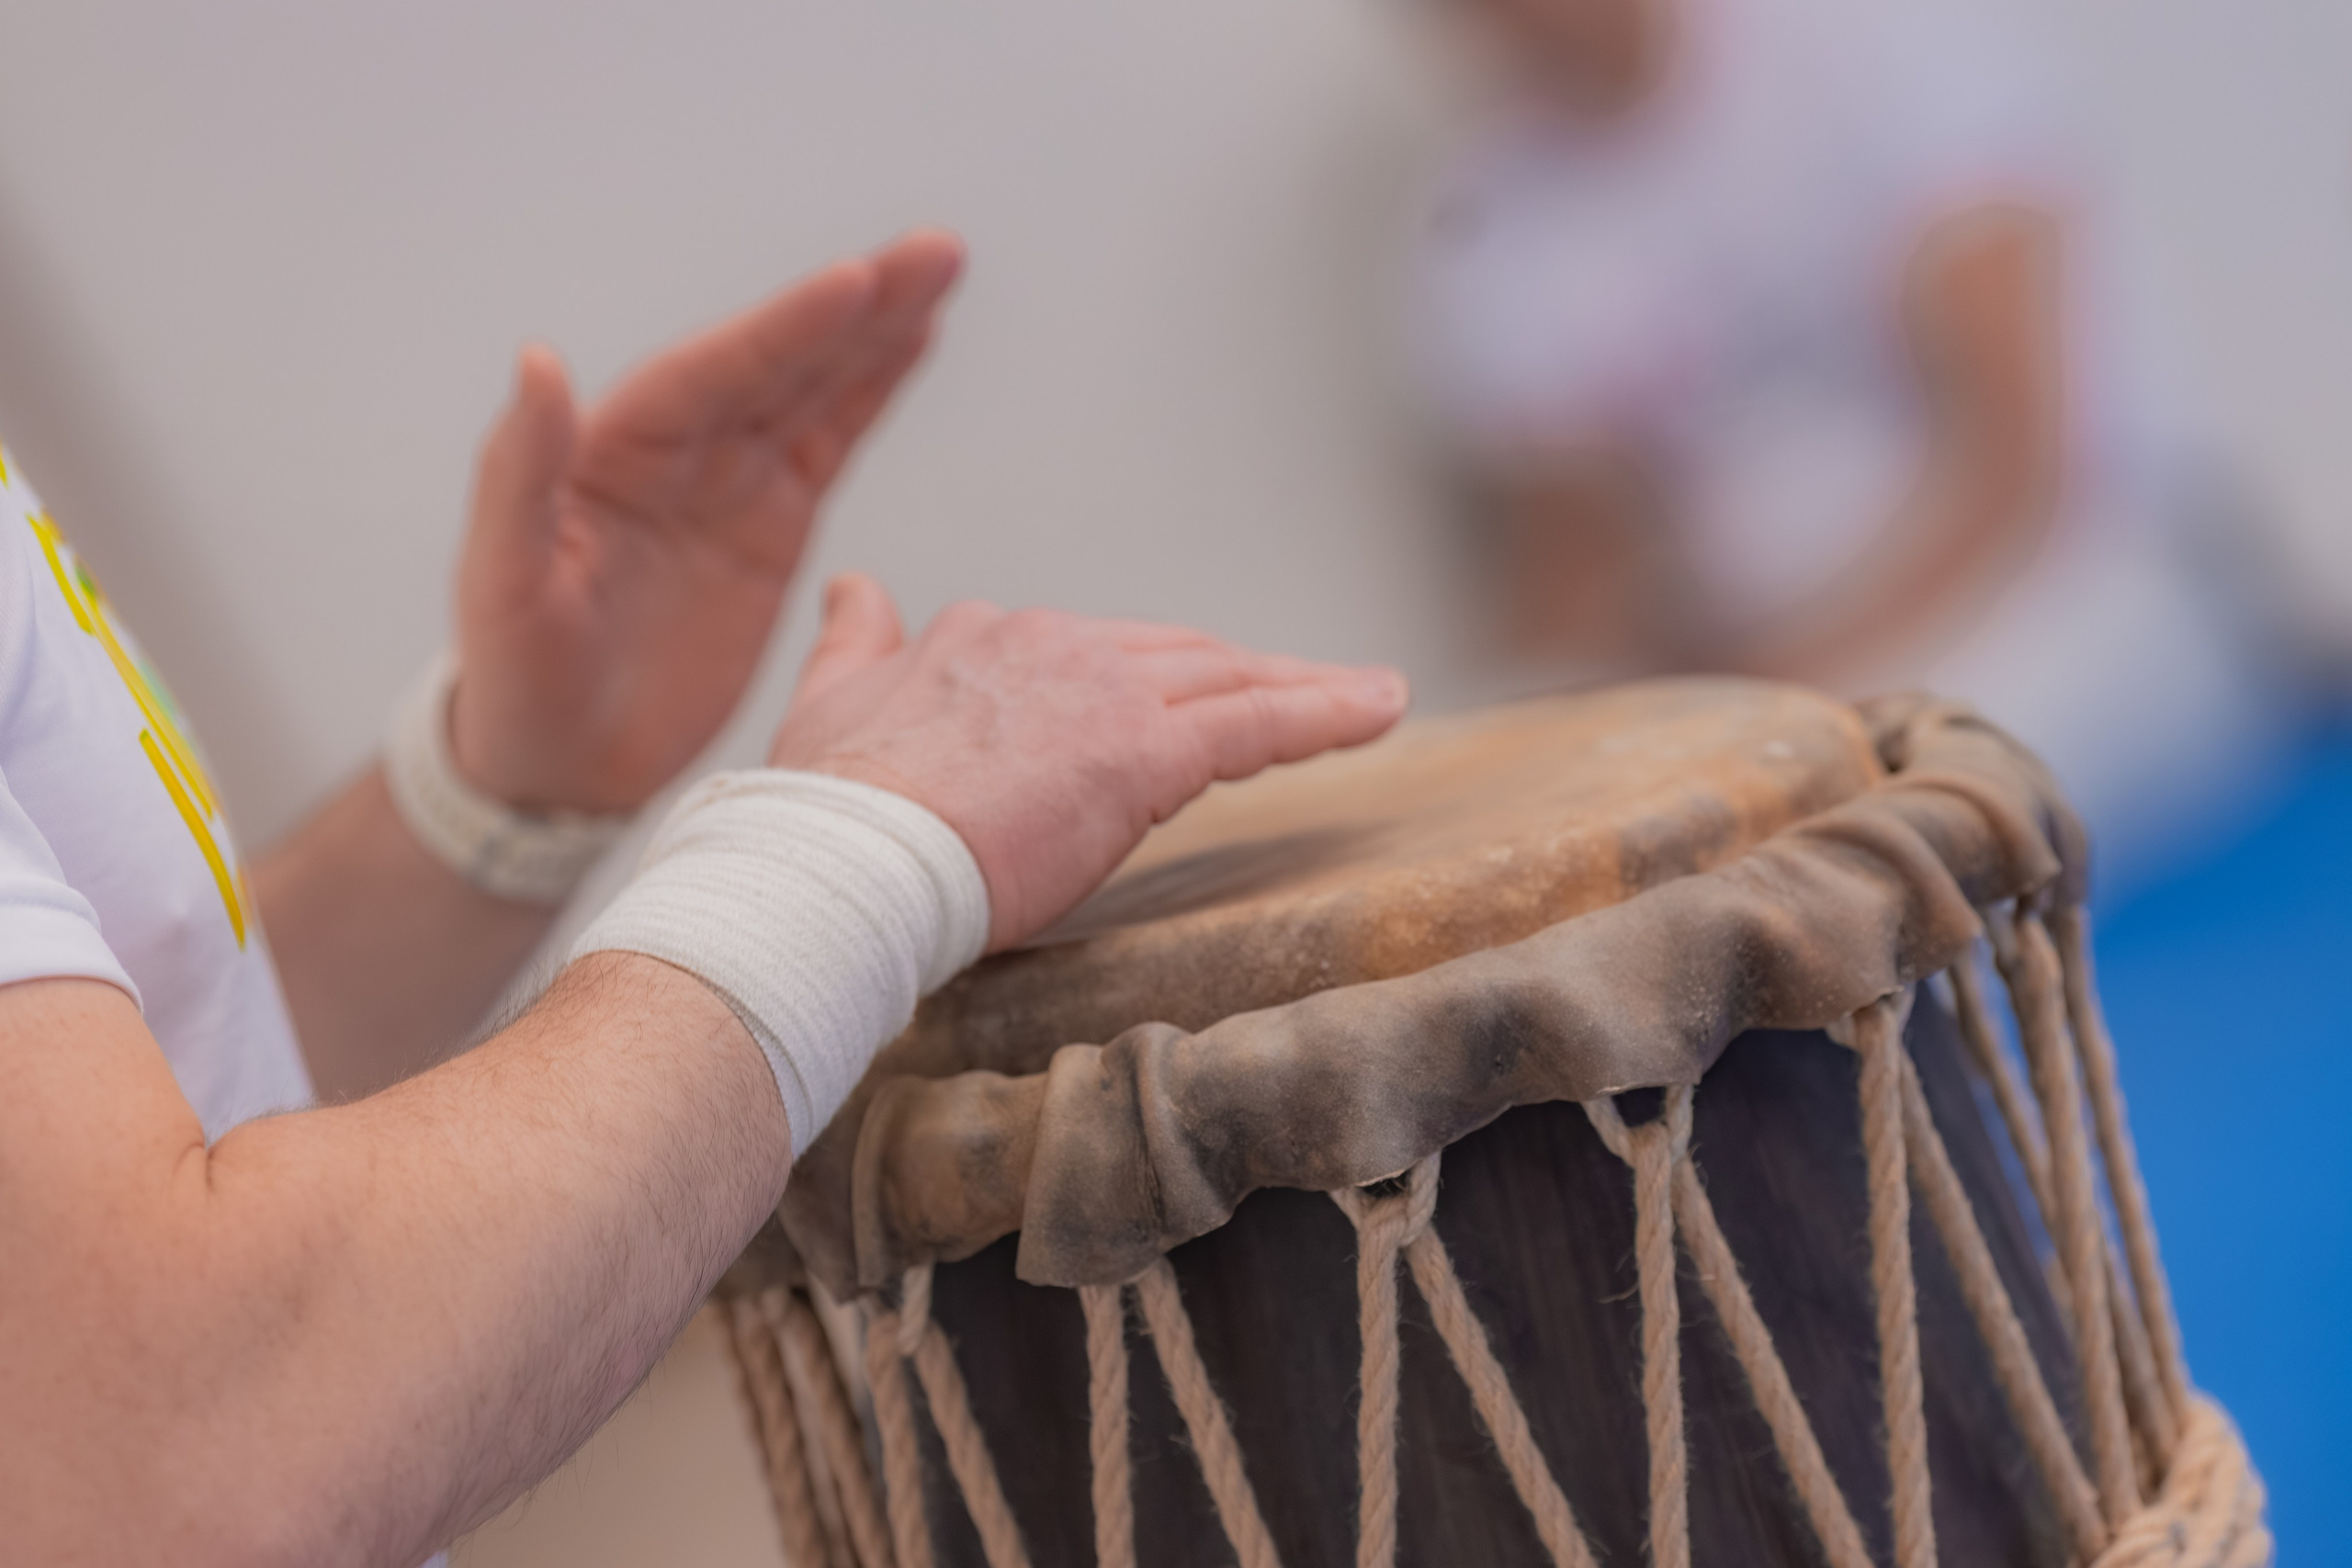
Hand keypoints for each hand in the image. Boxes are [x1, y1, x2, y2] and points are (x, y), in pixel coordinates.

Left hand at [448, 231, 964, 813]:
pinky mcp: (772, 527)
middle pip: (779, 361)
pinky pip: (831, 442)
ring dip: (879, 330)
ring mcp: (729, 483)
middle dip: (858, 305)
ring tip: (942, 271)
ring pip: (815, 388)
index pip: (713, 372)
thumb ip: (519, 474)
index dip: (787, 328)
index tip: (855, 281)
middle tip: (936, 252)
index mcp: (613, 449)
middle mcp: (676, 448)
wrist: (558, 763)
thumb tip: (539, 361)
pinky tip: (916, 340)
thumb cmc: (513, 677)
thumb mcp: (501, 584)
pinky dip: (873, 390)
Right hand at [769, 576, 1409, 949]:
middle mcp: (1052, 643)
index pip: (1090, 653)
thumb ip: (853, 641)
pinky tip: (1381, 706)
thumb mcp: (826, 702)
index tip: (1168, 702)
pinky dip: (1328, 710)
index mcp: (984, 637)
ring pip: (1229, 679)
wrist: (846, 861)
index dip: (1137, 680)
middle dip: (1240, 672)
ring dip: (1306, 683)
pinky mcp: (1145, 751)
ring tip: (1370, 693)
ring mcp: (1104, 692)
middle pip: (1174, 654)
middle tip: (1304, 689)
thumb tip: (852, 586)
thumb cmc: (829, 812)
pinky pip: (1259, 724)